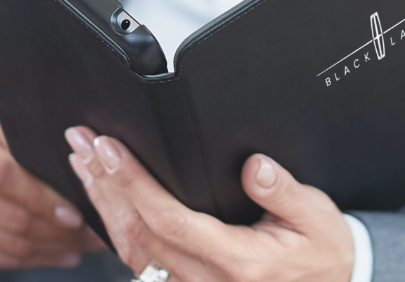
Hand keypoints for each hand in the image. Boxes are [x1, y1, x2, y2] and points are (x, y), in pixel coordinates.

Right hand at [0, 113, 104, 269]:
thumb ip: (26, 138)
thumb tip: (76, 156)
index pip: (6, 177)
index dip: (43, 198)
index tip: (77, 211)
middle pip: (11, 218)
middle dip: (59, 230)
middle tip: (94, 233)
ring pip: (9, 245)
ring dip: (53, 249)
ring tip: (85, 244)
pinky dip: (34, 261)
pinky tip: (61, 254)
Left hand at [65, 125, 353, 281]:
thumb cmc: (322, 251)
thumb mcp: (316, 216)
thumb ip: (282, 192)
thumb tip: (253, 165)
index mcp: (238, 263)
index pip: (169, 220)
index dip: (133, 184)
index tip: (110, 150)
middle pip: (138, 234)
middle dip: (105, 184)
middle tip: (82, 142)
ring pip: (131, 251)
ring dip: (103, 203)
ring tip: (84, 162)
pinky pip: (140, 261)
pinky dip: (116, 226)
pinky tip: (105, 200)